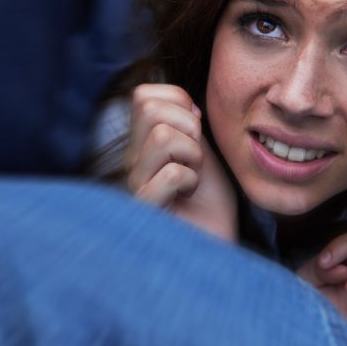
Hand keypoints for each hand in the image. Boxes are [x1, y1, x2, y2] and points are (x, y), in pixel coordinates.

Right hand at [124, 84, 236, 240]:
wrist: (215, 249)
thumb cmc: (210, 206)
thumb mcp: (201, 154)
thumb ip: (187, 127)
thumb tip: (185, 102)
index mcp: (144, 145)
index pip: (144, 95)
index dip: (178, 102)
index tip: (195, 131)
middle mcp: (132, 162)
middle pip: (149, 108)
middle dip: (187, 126)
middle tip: (195, 157)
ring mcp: (134, 185)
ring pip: (162, 138)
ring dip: (192, 155)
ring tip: (193, 179)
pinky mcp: (144, 209)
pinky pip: (171, 174)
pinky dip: (191, 181)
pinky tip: (189, 197)